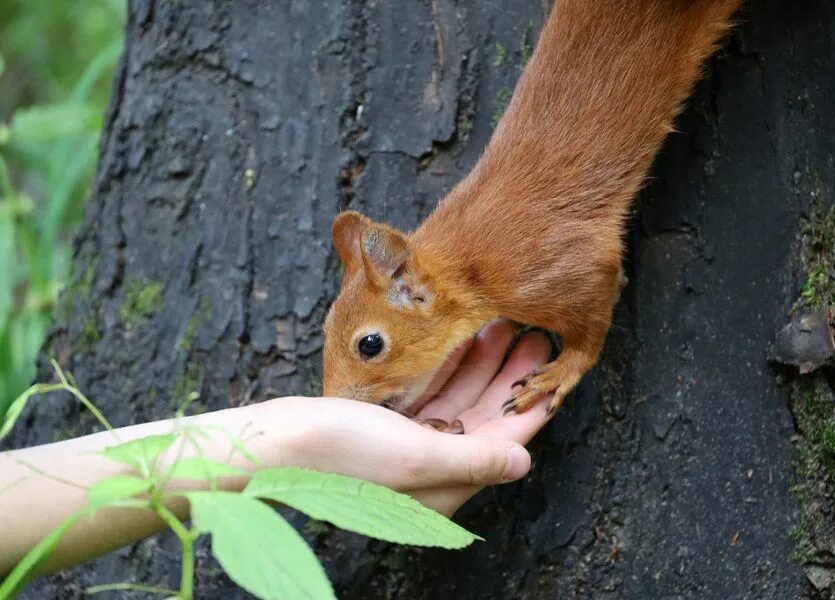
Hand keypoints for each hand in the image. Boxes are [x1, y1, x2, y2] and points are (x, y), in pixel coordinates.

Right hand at [257, 319, 551, 515]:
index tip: (554, 363)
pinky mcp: (387, 424)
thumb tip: (524, 462)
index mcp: (446, 483)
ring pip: (460, 398)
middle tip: (530, 330)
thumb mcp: (416, 456)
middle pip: (486, 415)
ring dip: (481, 363)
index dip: (531, 402)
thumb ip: (474, 457)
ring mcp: (409, 444)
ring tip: (501, 322)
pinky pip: (431, 391)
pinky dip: (448, 365)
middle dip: (509, 374)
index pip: (506, 441)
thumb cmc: (342, 454)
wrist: (273, 445)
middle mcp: (432, 466)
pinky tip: (461, 336)